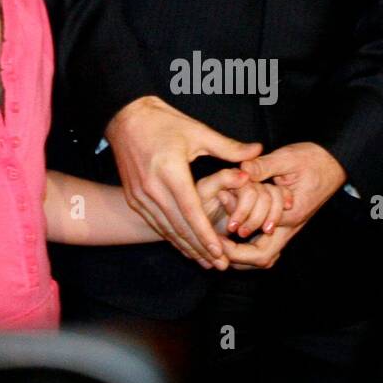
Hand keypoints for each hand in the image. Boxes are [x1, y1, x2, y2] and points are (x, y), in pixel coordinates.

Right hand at [104, 96, 262, 269]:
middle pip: (179, 226)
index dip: (206, 234)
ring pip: (165, 228)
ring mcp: (140, 194)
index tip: (220, 251)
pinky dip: (170, 236)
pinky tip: (183, 245)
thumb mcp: (197, 131)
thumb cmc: (163, 121)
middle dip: (200, 248)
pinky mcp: (133, 196)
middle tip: (220, 265)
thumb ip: (228, 147)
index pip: (191, 211)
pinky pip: (154, 222)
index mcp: (170, 171)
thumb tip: (258, 151)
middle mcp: (152, 187)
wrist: (125, 117)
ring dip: (186, 246)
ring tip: (206, 261)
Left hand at [220, 141, 346, 269]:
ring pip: (265, 253)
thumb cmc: (313, 158)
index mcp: (290, 216)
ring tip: (219, 239)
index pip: (259, 244)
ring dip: (243, 252)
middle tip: (215, 245)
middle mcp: (289, 226)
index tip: (216, 235)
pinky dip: (250, 241)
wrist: (333, 161)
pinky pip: (267, 240)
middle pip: (263, 258)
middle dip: (237, 256)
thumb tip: (241, 169)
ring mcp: (288, 225)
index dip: (235, 245)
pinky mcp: (285, 220)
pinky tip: (232, 228)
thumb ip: (263, 166)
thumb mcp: (286, 158)